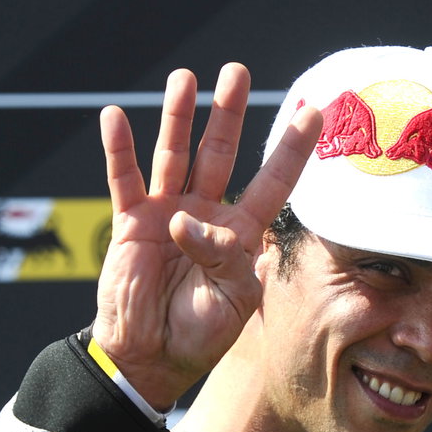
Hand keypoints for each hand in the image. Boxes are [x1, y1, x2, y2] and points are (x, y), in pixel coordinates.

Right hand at [92, 63, 321, 408]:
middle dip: (229, 114)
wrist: (151, 358)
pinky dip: (119, 150)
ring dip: (179, 117)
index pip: (272, 183)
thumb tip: (186, 222)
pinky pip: (124, 180)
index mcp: (240, 235)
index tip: (314, 112)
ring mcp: (167, 213)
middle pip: (221, 154)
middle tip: (237, 73)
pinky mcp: (132, 223)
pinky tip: (116, 118)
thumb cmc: (198, 336)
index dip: (292, 150)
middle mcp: (206, 215)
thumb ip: (222, 260)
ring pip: (175, 155)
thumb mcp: (230, 304)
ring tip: (186, 79)